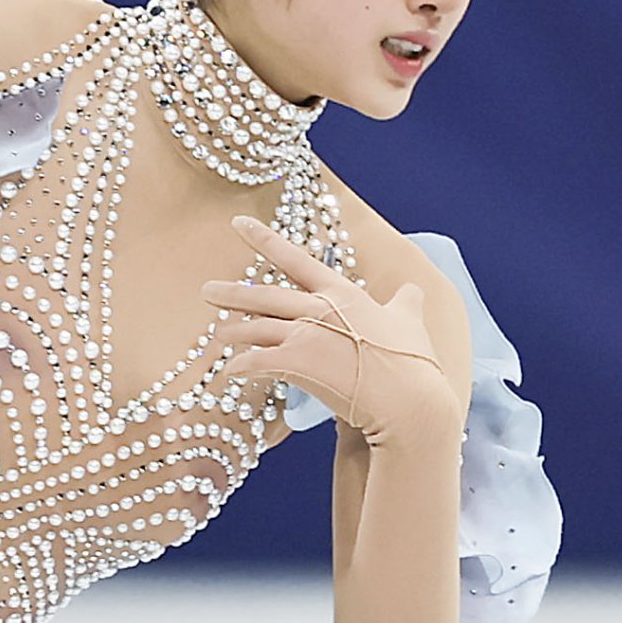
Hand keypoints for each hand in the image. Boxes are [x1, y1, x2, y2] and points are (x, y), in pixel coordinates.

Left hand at [204, 215, 458, 448]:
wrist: (408, 399)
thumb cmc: (412, 361)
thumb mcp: (411, 321)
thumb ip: (406, 302)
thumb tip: (414, 290)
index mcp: (343, 294)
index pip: (297, 260)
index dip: (265, 239)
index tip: (239, 223)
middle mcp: (320, 309)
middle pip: (266, 295)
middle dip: (233, 293)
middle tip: (207, 290)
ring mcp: (306, 335)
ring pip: (257, 328)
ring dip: (234, 332)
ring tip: (217, 335)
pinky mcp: (297, 364)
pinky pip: (256, 362)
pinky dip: (241, 367)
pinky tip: (231, 373)